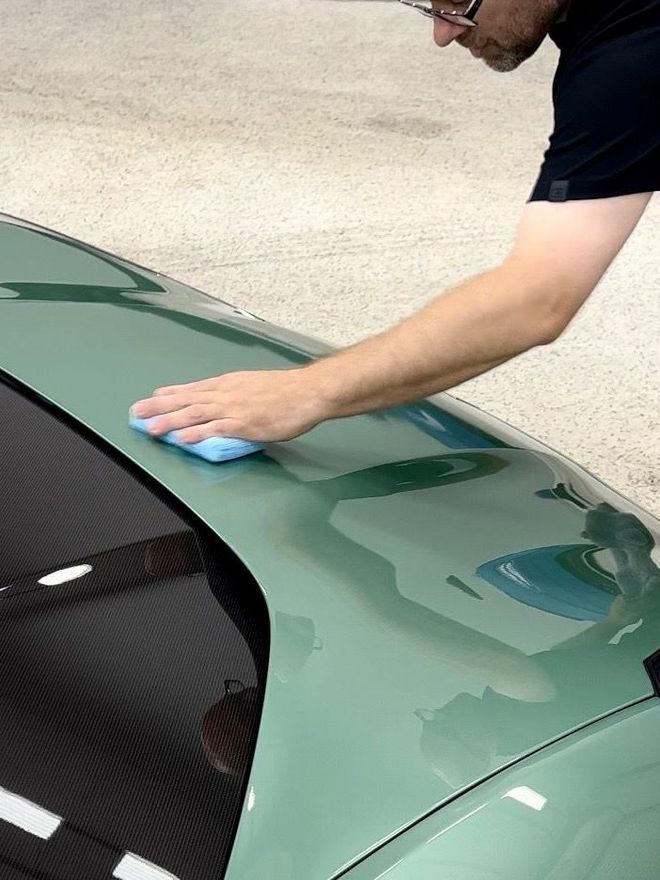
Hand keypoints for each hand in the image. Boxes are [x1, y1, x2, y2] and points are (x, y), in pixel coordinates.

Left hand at [131, 368, 328, 442]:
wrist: (309, 392)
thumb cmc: (288, 391)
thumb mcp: (255, 386)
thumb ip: (236, 394)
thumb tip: (222, 401)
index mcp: (229, 384)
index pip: (192, 389)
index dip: (169, 394)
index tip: (151, 397)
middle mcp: (226, 393)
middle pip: (186, 400)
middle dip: (159, 407)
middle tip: (138, 413)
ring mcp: (234, 408)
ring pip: (195, 414)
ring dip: (170, 421)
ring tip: (151, 428)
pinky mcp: (245, 423)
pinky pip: (216, 429)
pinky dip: (197, 434)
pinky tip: (181, 439)